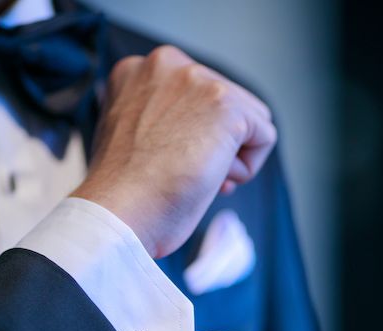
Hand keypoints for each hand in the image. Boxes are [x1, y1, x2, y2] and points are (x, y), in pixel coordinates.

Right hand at [72, 46, 275, 258]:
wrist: (117, 215)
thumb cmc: (122, 195)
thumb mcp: (131, 141)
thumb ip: (159, 124)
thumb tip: (200, 138)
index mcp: (137, 73)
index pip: (195, 99)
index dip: (192, 140)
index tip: (170, 166)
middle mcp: (167, 64)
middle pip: (225, 105)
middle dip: (215, 147)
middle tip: (185, 178)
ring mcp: (197, 81)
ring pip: (249, 120)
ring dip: (229, 159)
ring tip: (195, 178)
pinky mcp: (226, 105)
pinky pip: (264, 137)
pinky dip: (245, 169)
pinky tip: (211, 180)